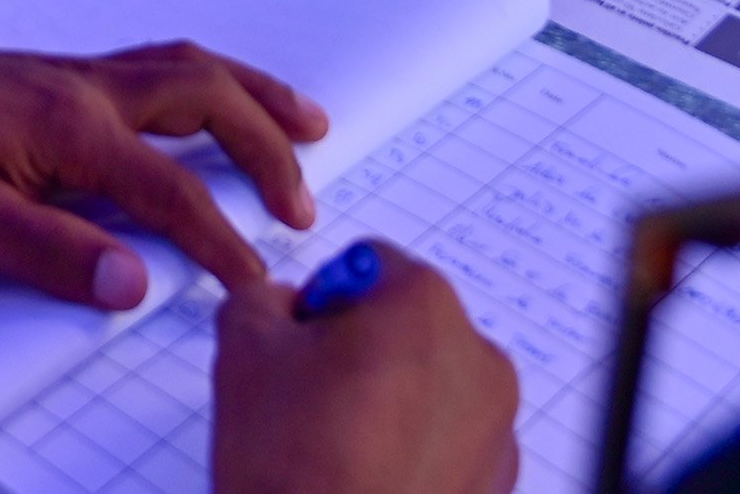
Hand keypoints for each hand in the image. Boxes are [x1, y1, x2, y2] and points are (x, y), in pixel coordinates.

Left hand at [0, 14, 328, 309]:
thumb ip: (51, 254)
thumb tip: (136, 286)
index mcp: (72, 127)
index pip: (172, 191)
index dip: (221, 243)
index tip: (258, 288)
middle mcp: (86, 86)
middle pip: (206, 99)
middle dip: (266, 147)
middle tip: (305, 203)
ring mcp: (72, 73)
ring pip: (188, 67)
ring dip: (252, 94)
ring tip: (305, 122)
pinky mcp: (55, 75)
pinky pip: (158, 64)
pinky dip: (208, 80)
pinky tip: (213, 100)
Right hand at [211, 246, 518, 493]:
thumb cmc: (291, 461)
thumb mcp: (243, 348)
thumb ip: (260, 299)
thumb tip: (277, 304)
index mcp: (423, 305)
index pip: (367, 267)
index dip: (321, 302)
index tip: (299, 345)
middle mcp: (478, 357)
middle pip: (407, 327)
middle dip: (360, 352)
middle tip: (311, 400)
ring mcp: (497, 426)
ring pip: (430, 385)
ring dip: (390, 401)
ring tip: (338, 449)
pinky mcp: (496, 482)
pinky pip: (450, 442)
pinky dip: (415, 450)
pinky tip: (368, 478)